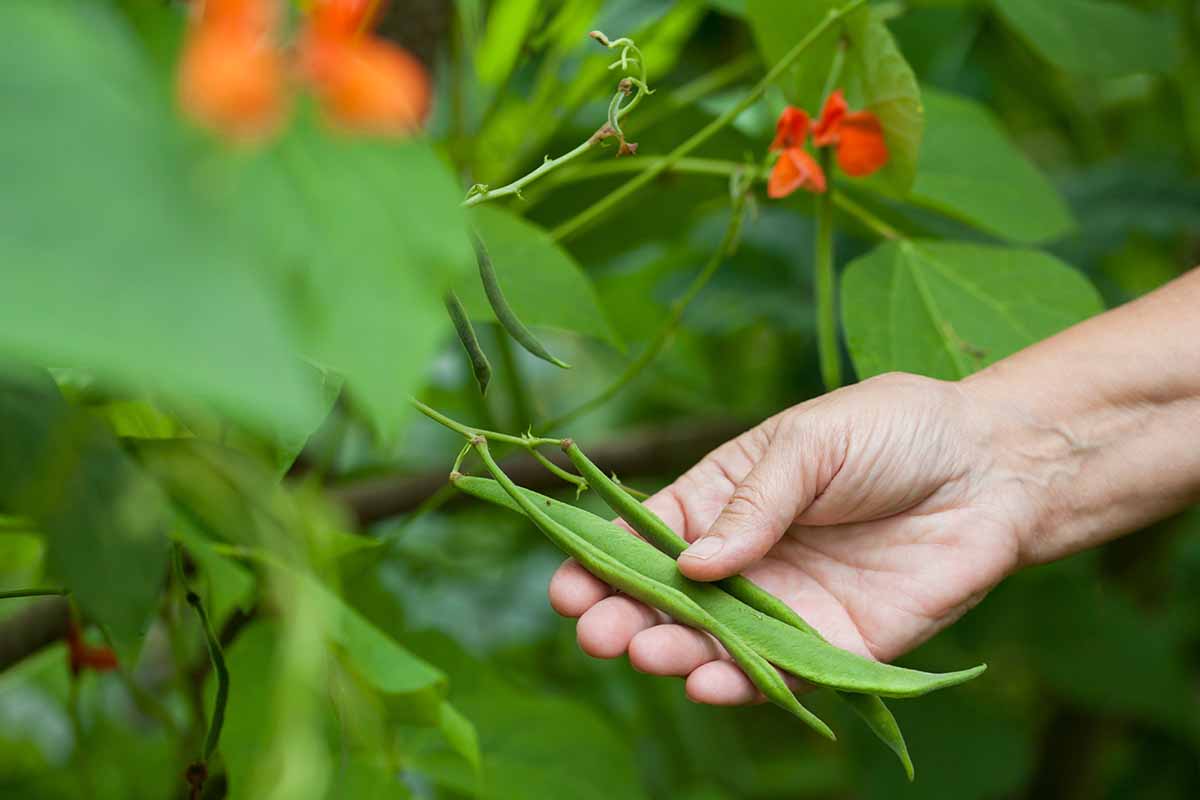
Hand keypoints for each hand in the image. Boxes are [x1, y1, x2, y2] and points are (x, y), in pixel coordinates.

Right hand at [547, 373, 1030, 705]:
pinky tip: (710, 679)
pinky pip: (784, 674)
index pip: (645, 539)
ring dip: (674, 653)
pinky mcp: (840, 647)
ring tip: (646, 651)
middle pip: (668, 601)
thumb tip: (694, 563)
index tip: (567, 584)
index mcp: (723, 500)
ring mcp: (788, 607)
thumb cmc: (894, 431)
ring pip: (715, 643)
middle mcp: (745, 561)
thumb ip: (754, 502)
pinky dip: (745, 682)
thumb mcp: (810, 443)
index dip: (601, 562)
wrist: (993, 464)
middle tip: (595, 630)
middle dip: (624, 617)